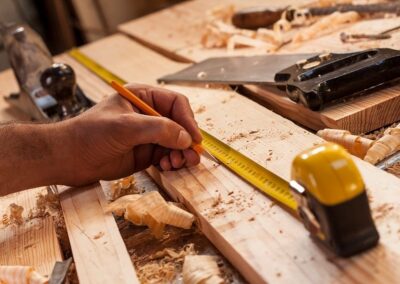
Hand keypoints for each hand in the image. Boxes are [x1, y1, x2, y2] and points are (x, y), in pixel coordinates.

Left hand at [59, 83, 201, 184]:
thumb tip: (186, 138)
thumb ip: (158, 129)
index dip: (188, 120)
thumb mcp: (126, 127)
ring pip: (176, 142)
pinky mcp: (145, 153)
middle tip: (192, 156)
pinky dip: (172, 161)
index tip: (194, 138)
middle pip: (179, 124)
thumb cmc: (91, 134)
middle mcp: (148, 115)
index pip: (175, 104)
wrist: (69, 158)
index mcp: (143, 97)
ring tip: (178, 163)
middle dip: (187, 140)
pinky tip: (168, 167)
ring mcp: (147, 135)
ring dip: (181, 153)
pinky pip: (167, 155)